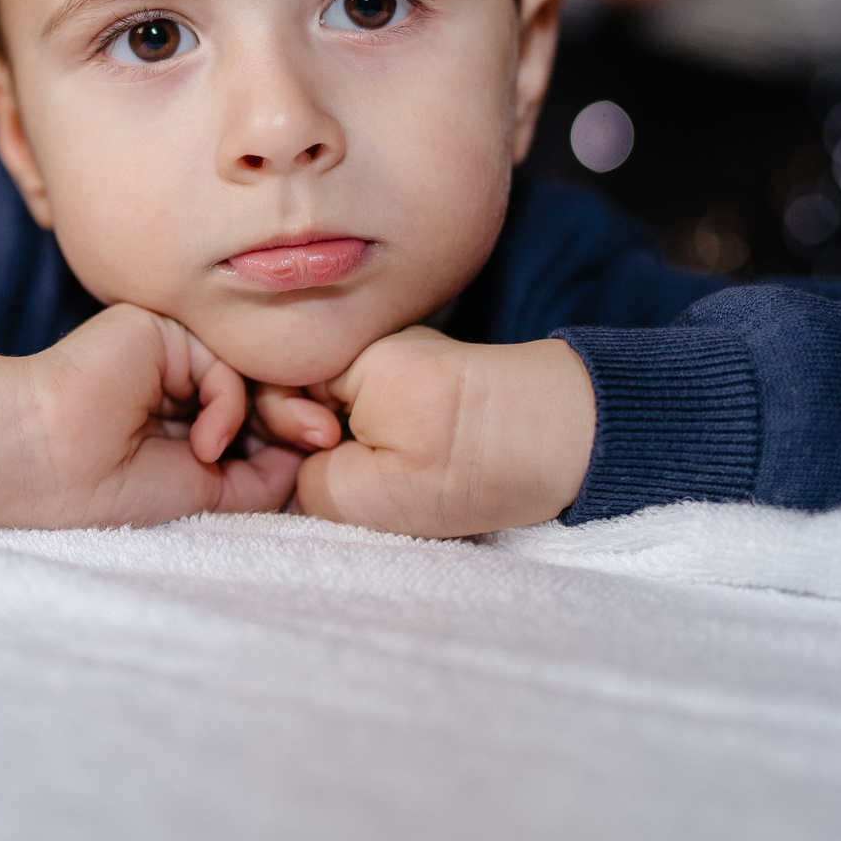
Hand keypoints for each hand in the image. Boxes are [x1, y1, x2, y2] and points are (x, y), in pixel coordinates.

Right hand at [0, 303, 304, 527]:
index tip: (326, 459)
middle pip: (260, 388)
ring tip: (235, 456)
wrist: (39, 462)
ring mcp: (166, 354)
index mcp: (178, 420)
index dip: (291, 437)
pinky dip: (227, 404)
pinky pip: (221, 362)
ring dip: (264, 416)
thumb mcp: (200, 495)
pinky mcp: (157, 331)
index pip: (256, 419)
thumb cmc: (101, 492)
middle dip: (296, 416)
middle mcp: (175, 381)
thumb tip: (305, 456)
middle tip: (328, 438)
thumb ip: (255, 476)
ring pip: (248, 373)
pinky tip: (203, 442)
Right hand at [287, 327, 594, 537]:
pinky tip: (400, 465)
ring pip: (327, 406)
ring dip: (341, 446)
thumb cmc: (479, 463)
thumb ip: (307, 484)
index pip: (266, 382)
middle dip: (306, 437)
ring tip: (385, 471)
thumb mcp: (372, 493)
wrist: (573, 442)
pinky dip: (369, 441)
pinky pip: (361, 408)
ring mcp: (392, 359)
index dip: (277, 425)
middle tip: (351, 464)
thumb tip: (293, 476)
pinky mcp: (416, 381)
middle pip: (293, 391)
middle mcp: (366, 346)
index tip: (322, 448)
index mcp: (349, 355)